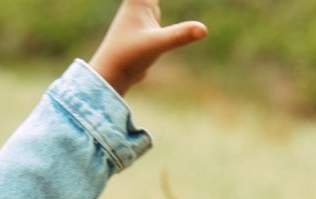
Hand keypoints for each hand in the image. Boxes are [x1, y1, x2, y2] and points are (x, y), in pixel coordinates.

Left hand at [88, 0, 206, 95]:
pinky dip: (159, 0)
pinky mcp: (146, 26)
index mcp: (138, 1)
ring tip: (155, 5)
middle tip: (157, 2)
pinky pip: (156, 4)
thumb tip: (203, 30)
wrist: (112, 76)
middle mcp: (139, 3)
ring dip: (156, 0)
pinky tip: (155, 5)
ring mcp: (142, 14)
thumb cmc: (127, 58)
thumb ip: (179, 35)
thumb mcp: (156, 45)